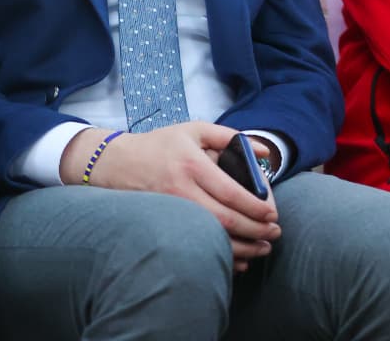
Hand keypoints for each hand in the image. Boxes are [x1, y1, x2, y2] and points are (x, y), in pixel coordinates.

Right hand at [61, 122, 280, 271]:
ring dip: (241, 247)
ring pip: (210, 237)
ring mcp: (169, 211)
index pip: (230, 192)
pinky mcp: (161, 225)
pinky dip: (219, 256)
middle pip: (224, 219)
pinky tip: (238, 259)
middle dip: (255, 230)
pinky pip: (194, 245)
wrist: (115, 162)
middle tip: (274, 233)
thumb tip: (264, 153)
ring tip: (263, 248)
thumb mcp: (195, 130)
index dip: (255, 206)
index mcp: (192, 165)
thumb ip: (231, 137)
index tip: (273, 213)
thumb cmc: (160, 144)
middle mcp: (181, 190)